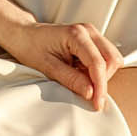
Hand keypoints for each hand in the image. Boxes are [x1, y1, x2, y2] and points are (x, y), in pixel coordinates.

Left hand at [3, 18, 122, 112]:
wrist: (24, 35)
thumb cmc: (32, 47)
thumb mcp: (48, 68)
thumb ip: (71, 80)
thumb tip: (91, 93)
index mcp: (76, 34)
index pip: (98, 63)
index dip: (100, 87)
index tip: (97, 104)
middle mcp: (88, 31)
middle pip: (112, 59)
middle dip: (103, 80)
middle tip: (87, 93)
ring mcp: (92, 34)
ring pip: (112, 59)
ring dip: (101, 75)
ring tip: (79, 79)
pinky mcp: (92, 41)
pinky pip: (105, 58)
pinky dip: (97, 71)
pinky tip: (81, 73)